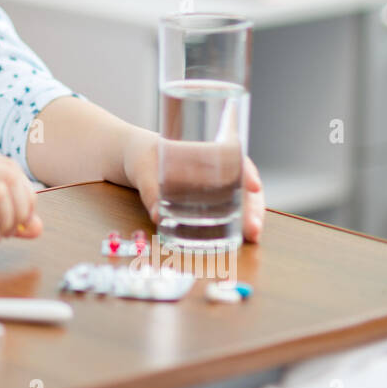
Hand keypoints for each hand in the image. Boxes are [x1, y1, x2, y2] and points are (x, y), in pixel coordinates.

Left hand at [123, 130, 265, 242]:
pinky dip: (234, 223)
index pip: (235, 157)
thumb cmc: (142, 154)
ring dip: (249, 218)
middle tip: (254, 229)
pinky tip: (240, 238)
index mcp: (206, 149)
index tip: (254, 186)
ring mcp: (213, 185)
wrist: (132, 158)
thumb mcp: (144, 168)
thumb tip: (157, 216)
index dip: (248, 172)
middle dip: (253, 207)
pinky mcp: (205, 200)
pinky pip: (225, 210)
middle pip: (244, 184)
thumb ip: (150, 191)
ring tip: (252, 237)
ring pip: (240, 200)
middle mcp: (216, 167)